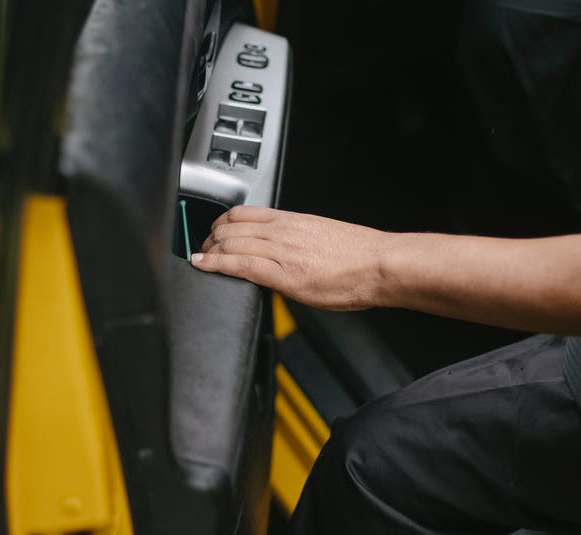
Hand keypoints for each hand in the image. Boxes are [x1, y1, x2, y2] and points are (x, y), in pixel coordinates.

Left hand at [190, 205, 393, 310]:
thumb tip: (286, 250)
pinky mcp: (283, 274)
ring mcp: (281, 252)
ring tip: (201, 259)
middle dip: (211, 238)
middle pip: (231, 226)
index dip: (221, 221)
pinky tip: (204, 266)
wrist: (379, 264)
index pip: (244, 212)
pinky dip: (215, 264)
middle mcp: (283, 231)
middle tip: (204, 248)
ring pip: (230, 243)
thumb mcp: (322, 236)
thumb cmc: (360, 255)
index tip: (214, 231)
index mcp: (292, 220)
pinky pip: (240, 265)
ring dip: (209, 251)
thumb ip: (298, 240)